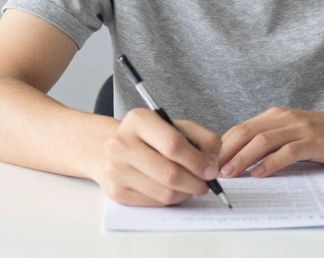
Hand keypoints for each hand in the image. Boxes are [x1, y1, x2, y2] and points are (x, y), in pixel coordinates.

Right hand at [91, 108, 221, 205]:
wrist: (111, 148)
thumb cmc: (152, 137)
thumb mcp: (178, 126)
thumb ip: (203, 139)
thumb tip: (211, 165)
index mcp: (139, 120)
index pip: (173, 145)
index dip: (197, 161)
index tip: (210, 170)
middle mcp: (122, 143)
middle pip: (170, 173)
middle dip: (195, 183)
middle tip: (205, 184)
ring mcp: (116, 169)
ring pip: (164, 193)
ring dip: (186, 193)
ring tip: (191, 186)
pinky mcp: (116, 192)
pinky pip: (155, 203)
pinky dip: (171, 200)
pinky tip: (174, 190)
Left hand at [218, 107, 323, 178]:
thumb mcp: (296, 133)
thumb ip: (273, 141)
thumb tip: (244, 159)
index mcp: (277, 116)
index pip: (241, 128)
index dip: (222, 145)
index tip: (208, 162)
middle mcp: (286, 118)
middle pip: (246, 132)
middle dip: (225, 152)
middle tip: (211, 170)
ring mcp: (300, 128)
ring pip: (263, 140)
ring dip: (242, 158)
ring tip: (229, 174)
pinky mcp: (315, 141)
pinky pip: (287, 151)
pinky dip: (271, 163)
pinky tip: (260, 174)